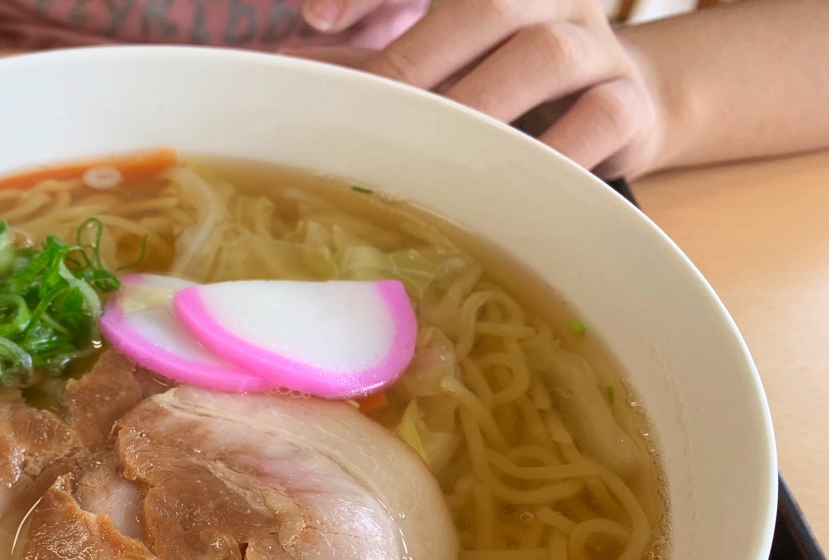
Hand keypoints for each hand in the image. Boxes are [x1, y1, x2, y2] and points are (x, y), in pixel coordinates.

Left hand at [301, 0, 665, 178]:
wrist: (626, 108)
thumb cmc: (509, 86)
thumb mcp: (447, 64)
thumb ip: (379, 66)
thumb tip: (287, 73)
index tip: (318, 20)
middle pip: (488, 5)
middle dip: (417, 61)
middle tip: (366, 114)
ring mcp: (596, 46)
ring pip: (545, 56)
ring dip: (481, 107)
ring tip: (432, 154)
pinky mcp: (630, 104)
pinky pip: (598, 121)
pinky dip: (552, 154)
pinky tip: (511, 183)